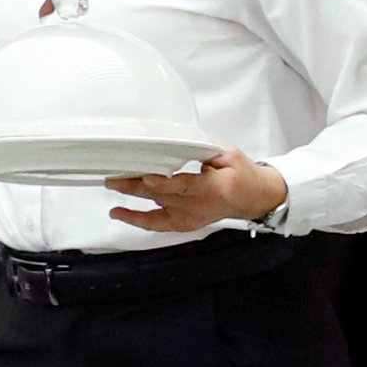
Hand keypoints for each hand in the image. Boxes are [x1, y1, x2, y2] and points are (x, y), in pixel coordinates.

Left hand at [105, 147, 286, 233]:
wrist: (254, 197)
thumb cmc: (241, 174)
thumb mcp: (228, 154)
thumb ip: (203, 149)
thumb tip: (177, 142)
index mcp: (213, 187)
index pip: (184, 186)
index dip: (163, 184)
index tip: (146, 178)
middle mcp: (199, 205)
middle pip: (163, 196)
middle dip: (136, 187)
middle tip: (114, 178)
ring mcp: (191, 217)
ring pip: (155, 210)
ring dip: (131, 201)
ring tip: (112, 188)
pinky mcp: (185, 223)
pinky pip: (157, 224)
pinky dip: (136, 219)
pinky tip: (118, 213)